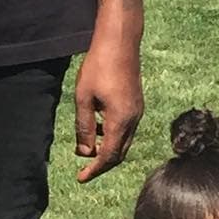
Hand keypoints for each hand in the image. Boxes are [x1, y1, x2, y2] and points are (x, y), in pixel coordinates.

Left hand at [73, 33, 142, 182]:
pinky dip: (112, 136)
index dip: (94, 169)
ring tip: (87, 145)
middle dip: (101, 163)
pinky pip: (126, 130)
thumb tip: (85, 152)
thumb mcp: (83, 98)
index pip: (108, 156)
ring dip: (107, 149)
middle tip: (84, 167)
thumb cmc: (99, 65)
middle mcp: (133, 120)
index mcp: (120, 120)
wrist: (121, 41)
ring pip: (123, 142)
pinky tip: (98, 127)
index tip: (81, 178)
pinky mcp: (137, 104)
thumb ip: (84, 127)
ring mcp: (137, 112)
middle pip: (119, 154)